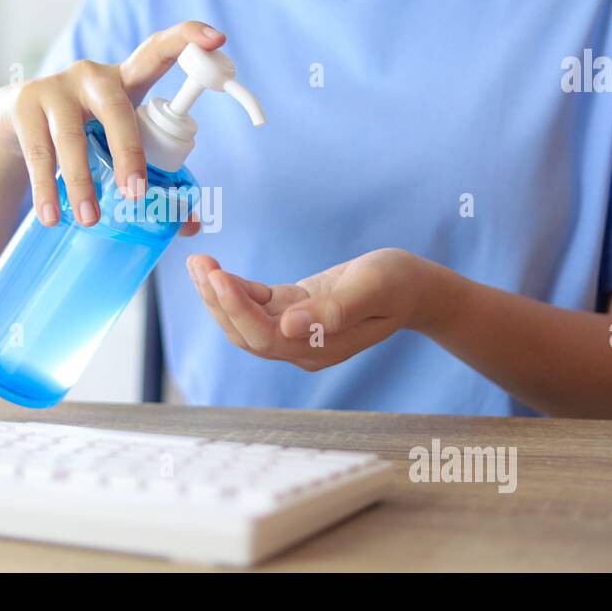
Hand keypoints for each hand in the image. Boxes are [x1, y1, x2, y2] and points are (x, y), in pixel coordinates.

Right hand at [0, 20, 225, 233]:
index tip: (217, 38)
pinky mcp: (25, 107)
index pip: (158, 52)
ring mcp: (55, 88)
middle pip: (116, 110)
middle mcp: (92, 76)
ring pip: (71, 138)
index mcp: (125, 80)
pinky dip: (46, 189)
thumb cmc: (83, 132)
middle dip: (128, 151)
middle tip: (135, 193)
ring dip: (81, 182)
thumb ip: (149, 175)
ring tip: (89, 220)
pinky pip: (39, 153)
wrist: (12, 119)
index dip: (187, 39)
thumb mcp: (114, 142)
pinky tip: (51, 216)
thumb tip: (189, 224)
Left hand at [186, 248, 449, 370]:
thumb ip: (332, 311)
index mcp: (320, 347)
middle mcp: (301, 347)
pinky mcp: (291, 311)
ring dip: (218, 295)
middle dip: (217, 301)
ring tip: (198, 263)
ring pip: (244, 321)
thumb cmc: (397, 284)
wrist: (413, 286)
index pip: (265, 337)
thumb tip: (288, 327)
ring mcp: (295, 331)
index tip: (218, 276)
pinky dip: (234, 288)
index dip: (238, 309)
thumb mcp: (371, 290)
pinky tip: (217, 269)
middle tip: (197, 263)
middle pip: (246, 333)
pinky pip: (254, 305)